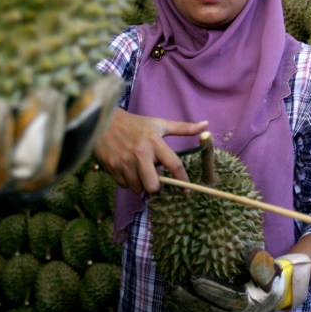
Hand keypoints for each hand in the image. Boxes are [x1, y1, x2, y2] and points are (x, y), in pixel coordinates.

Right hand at [93, 109, 207, 192]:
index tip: (187, 190)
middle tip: (155, 179)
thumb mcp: (160, 123)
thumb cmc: (136, 124)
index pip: (174, 165)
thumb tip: (206, 125)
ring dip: (141, 184)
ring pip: (138, 188)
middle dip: (156, 187)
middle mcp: (140, 154)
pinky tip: (128, 170)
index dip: (183, 180)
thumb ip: (183, 128)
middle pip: (153, 186)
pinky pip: (124, 185)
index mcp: (154, 142)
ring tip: (140, 172)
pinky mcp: (112, 168)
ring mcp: (124, 162)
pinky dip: (128, 182)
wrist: (104, 121)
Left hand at [164, 248, 310, 311]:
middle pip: (211, 311)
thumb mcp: (266, 268)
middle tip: (175, 287)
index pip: (229, 297)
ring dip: (184, 308)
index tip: (195, 279)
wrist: (265, 298)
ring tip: (168, 295)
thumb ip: (260, 262)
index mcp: (249, 301)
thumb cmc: (262, 277)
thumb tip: (254, 254)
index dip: (212, 289)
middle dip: (191, 300)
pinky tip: (169, 301)